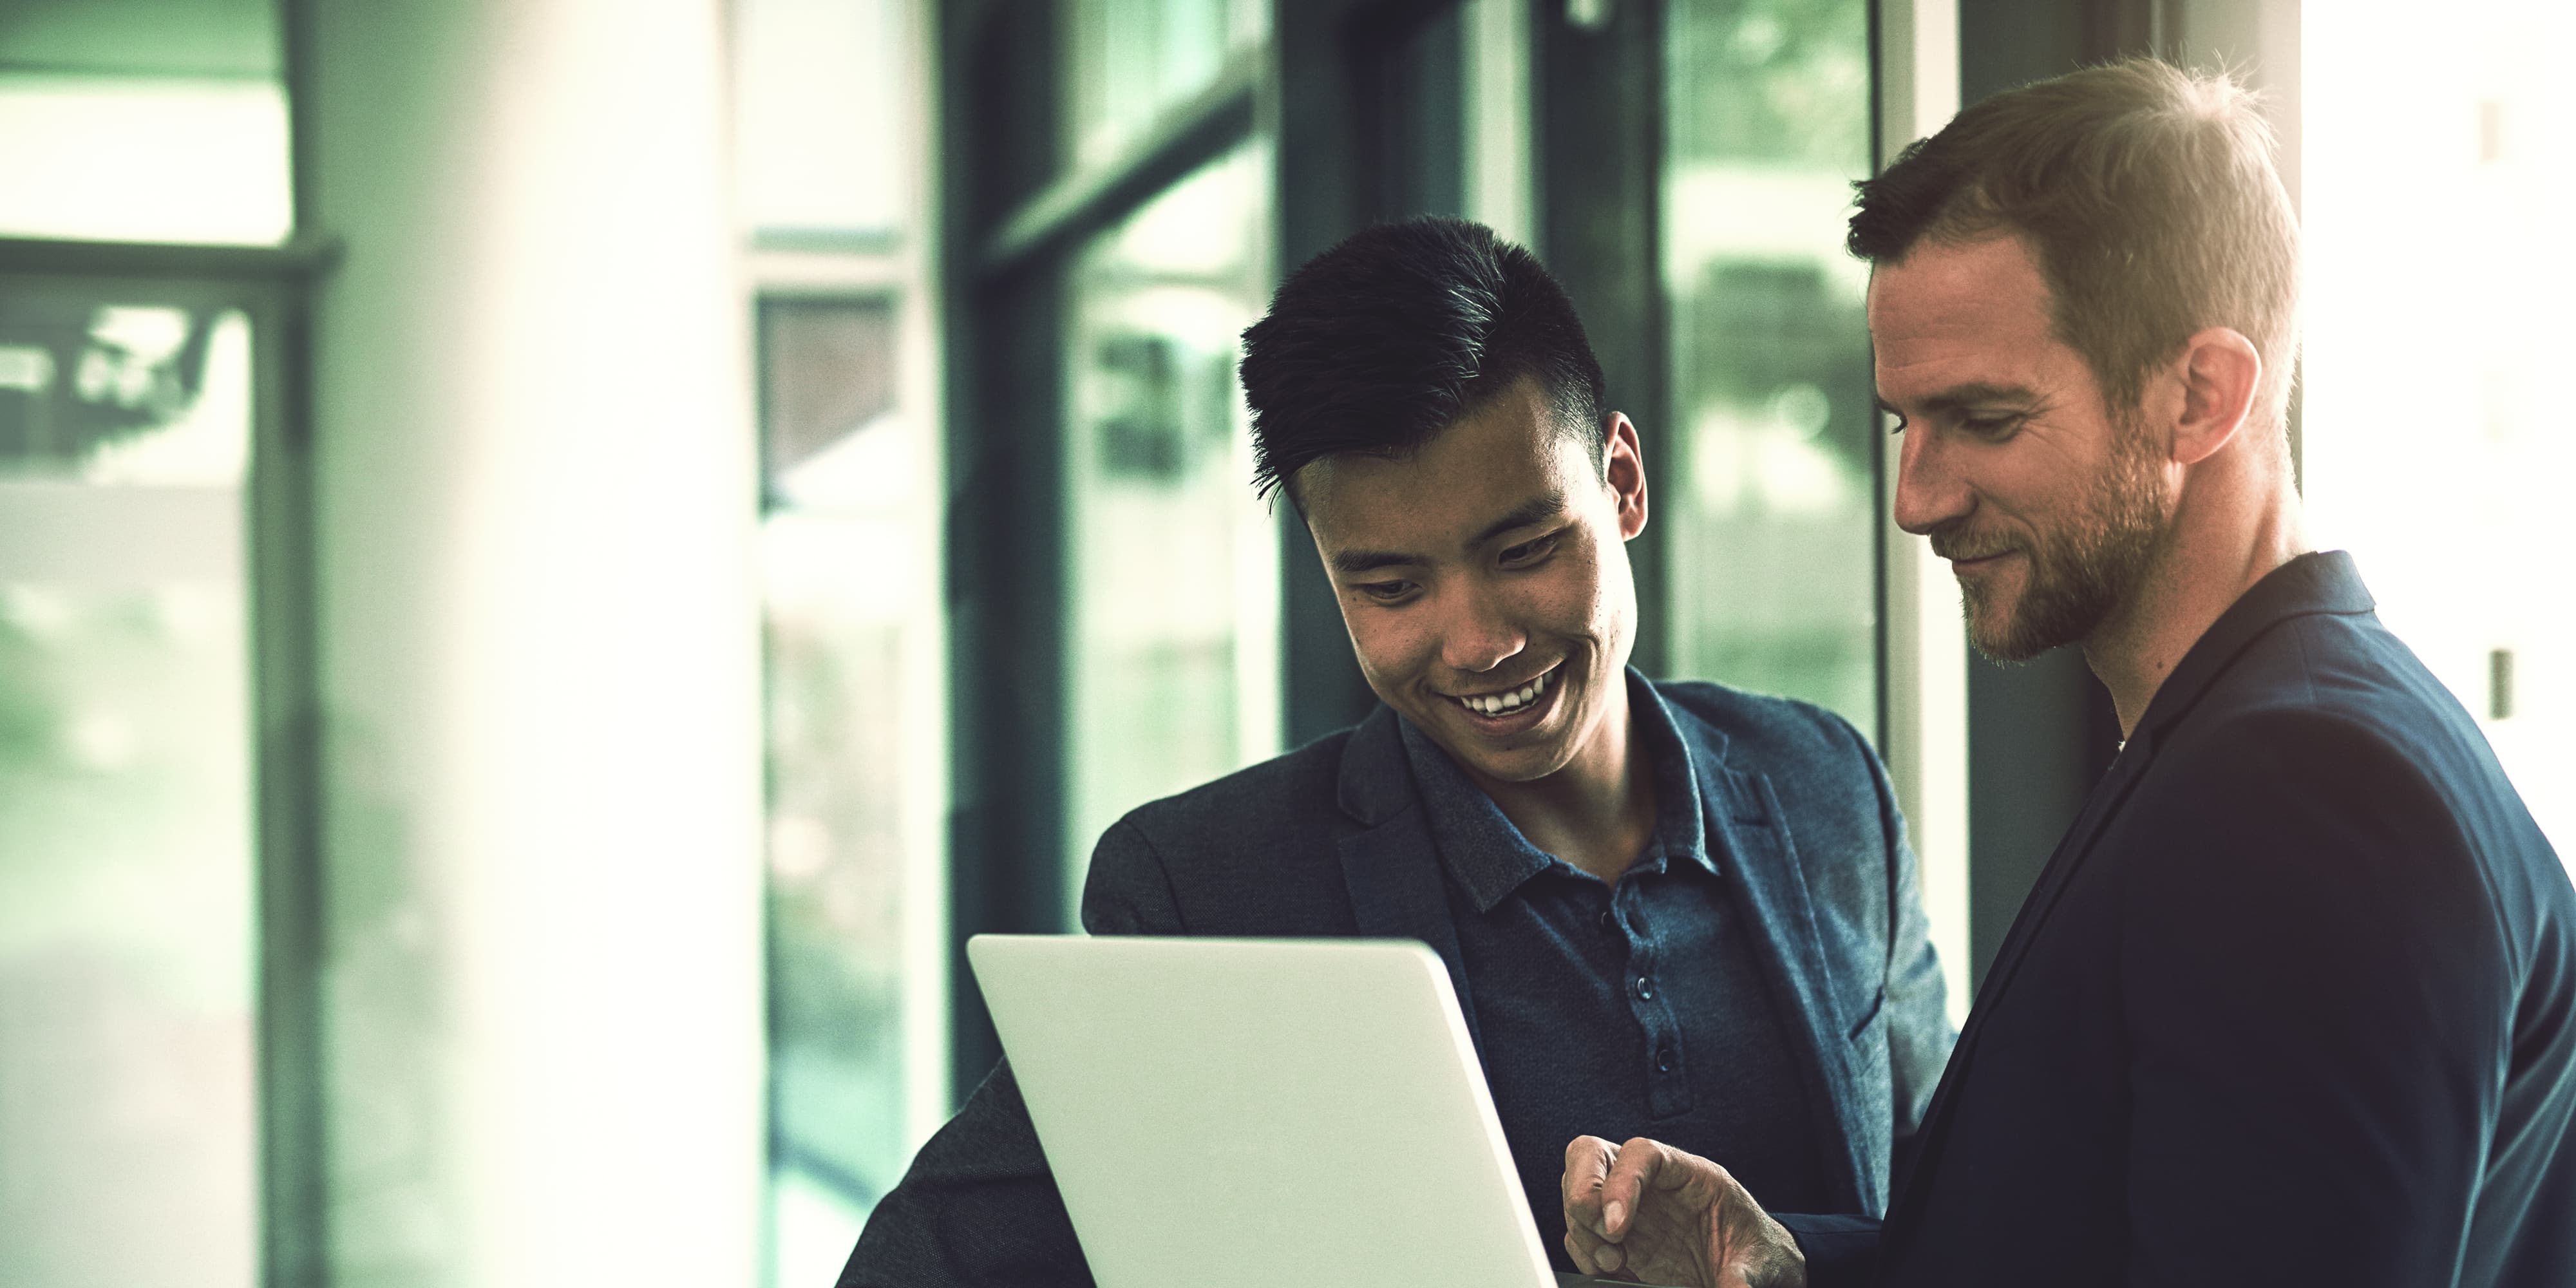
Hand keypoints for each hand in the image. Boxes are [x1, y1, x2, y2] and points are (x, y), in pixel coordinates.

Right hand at [1560, 1135, 1804, 1287]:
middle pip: (1590, 1155)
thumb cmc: (1754, 1251)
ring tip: (1615, 1263)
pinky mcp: (1616, 1235)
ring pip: (1576, 1190)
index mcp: (1688, 1173)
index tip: (1617, 1226)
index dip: (1620, 1182)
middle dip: (1582, 1194)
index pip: (1640, 1153)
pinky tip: (1610, 1270)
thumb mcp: (1758, 1262)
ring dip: (1582, 1230)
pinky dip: (1583, 1252)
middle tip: (1605, 1236)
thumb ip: (1741, 1277)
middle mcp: (1650, 1182)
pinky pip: (1579, 1231)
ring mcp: (1628, 1205)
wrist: (1750, 1270)